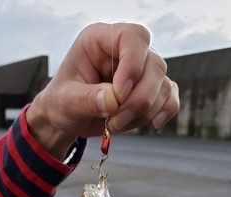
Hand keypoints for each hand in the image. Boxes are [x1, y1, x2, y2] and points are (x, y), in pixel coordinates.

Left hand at [26, 22, 179, 159]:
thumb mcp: (65, 101)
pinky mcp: (148, 90)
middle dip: (138, 99)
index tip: (118, 94)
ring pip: (162, 85)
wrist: (66, 121)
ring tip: (116, 124)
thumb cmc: (61, 103)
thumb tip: (112, 101)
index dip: (133, 65)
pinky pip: (169, 97)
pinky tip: (150, 124)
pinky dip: (163, 112)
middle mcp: (123, 51)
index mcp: (100, 40)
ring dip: (144, 112)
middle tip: (115, 120)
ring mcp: (139, 71)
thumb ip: (87, 99)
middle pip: (154, 64)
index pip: (132, 37)